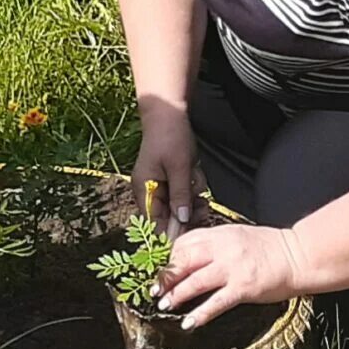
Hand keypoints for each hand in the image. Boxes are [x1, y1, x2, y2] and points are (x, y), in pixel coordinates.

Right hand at [132, 107, 201, 231]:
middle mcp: (149, 192)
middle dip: (187, 214)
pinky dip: (192, 189)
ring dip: (192, 200)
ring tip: (199, 186)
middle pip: (168, 218)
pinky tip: (195, 175)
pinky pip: (183, 194)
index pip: (153, 223)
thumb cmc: (169, 137)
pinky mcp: (170, 181)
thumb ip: (180, 194)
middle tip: (204, 208)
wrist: (169, 114)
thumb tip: (182, 220)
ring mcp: (160, 187)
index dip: (170, 232)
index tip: (191, 234)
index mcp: (143, 190)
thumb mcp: (178, 166)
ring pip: (178, 207)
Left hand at [158, 223, 305, 327]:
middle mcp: (224, 248)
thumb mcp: (240, 237)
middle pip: (184, 261)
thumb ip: (217, 245)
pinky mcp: (243, 287)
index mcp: (221, 234)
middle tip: (154, 290)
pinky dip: (200, 314)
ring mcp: (233, 268)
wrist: (299, 256)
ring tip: (164, 305)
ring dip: (176, 295)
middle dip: (166, 276)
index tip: (163, 270)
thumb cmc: (272, 248)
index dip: (170, 258)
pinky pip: (216, 302)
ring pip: (195, 281)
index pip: (186, 242)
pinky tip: (189, 323)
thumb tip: (194, 258)